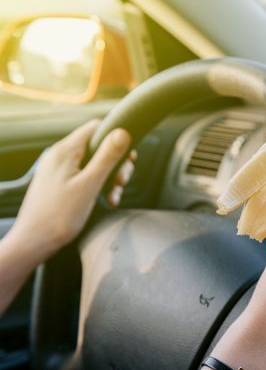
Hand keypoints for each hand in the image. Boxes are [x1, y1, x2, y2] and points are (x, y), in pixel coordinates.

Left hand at [7, 119, 134, 261]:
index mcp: (65, 151)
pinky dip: (99, 186)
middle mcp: (61, 156)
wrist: (35, 242)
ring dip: (110, 177)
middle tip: (122, 181)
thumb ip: (107, 157)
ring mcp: (60, 169)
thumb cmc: (60, 216)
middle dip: (116, 163)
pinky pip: (86, 176)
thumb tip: (123, 132)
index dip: (116, 138)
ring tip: (114, 196)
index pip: (97, 127)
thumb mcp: (90, 184)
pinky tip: (107, 201)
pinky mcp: (61, 182)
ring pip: (95, 163)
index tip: (128, 157)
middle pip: (99, 146)